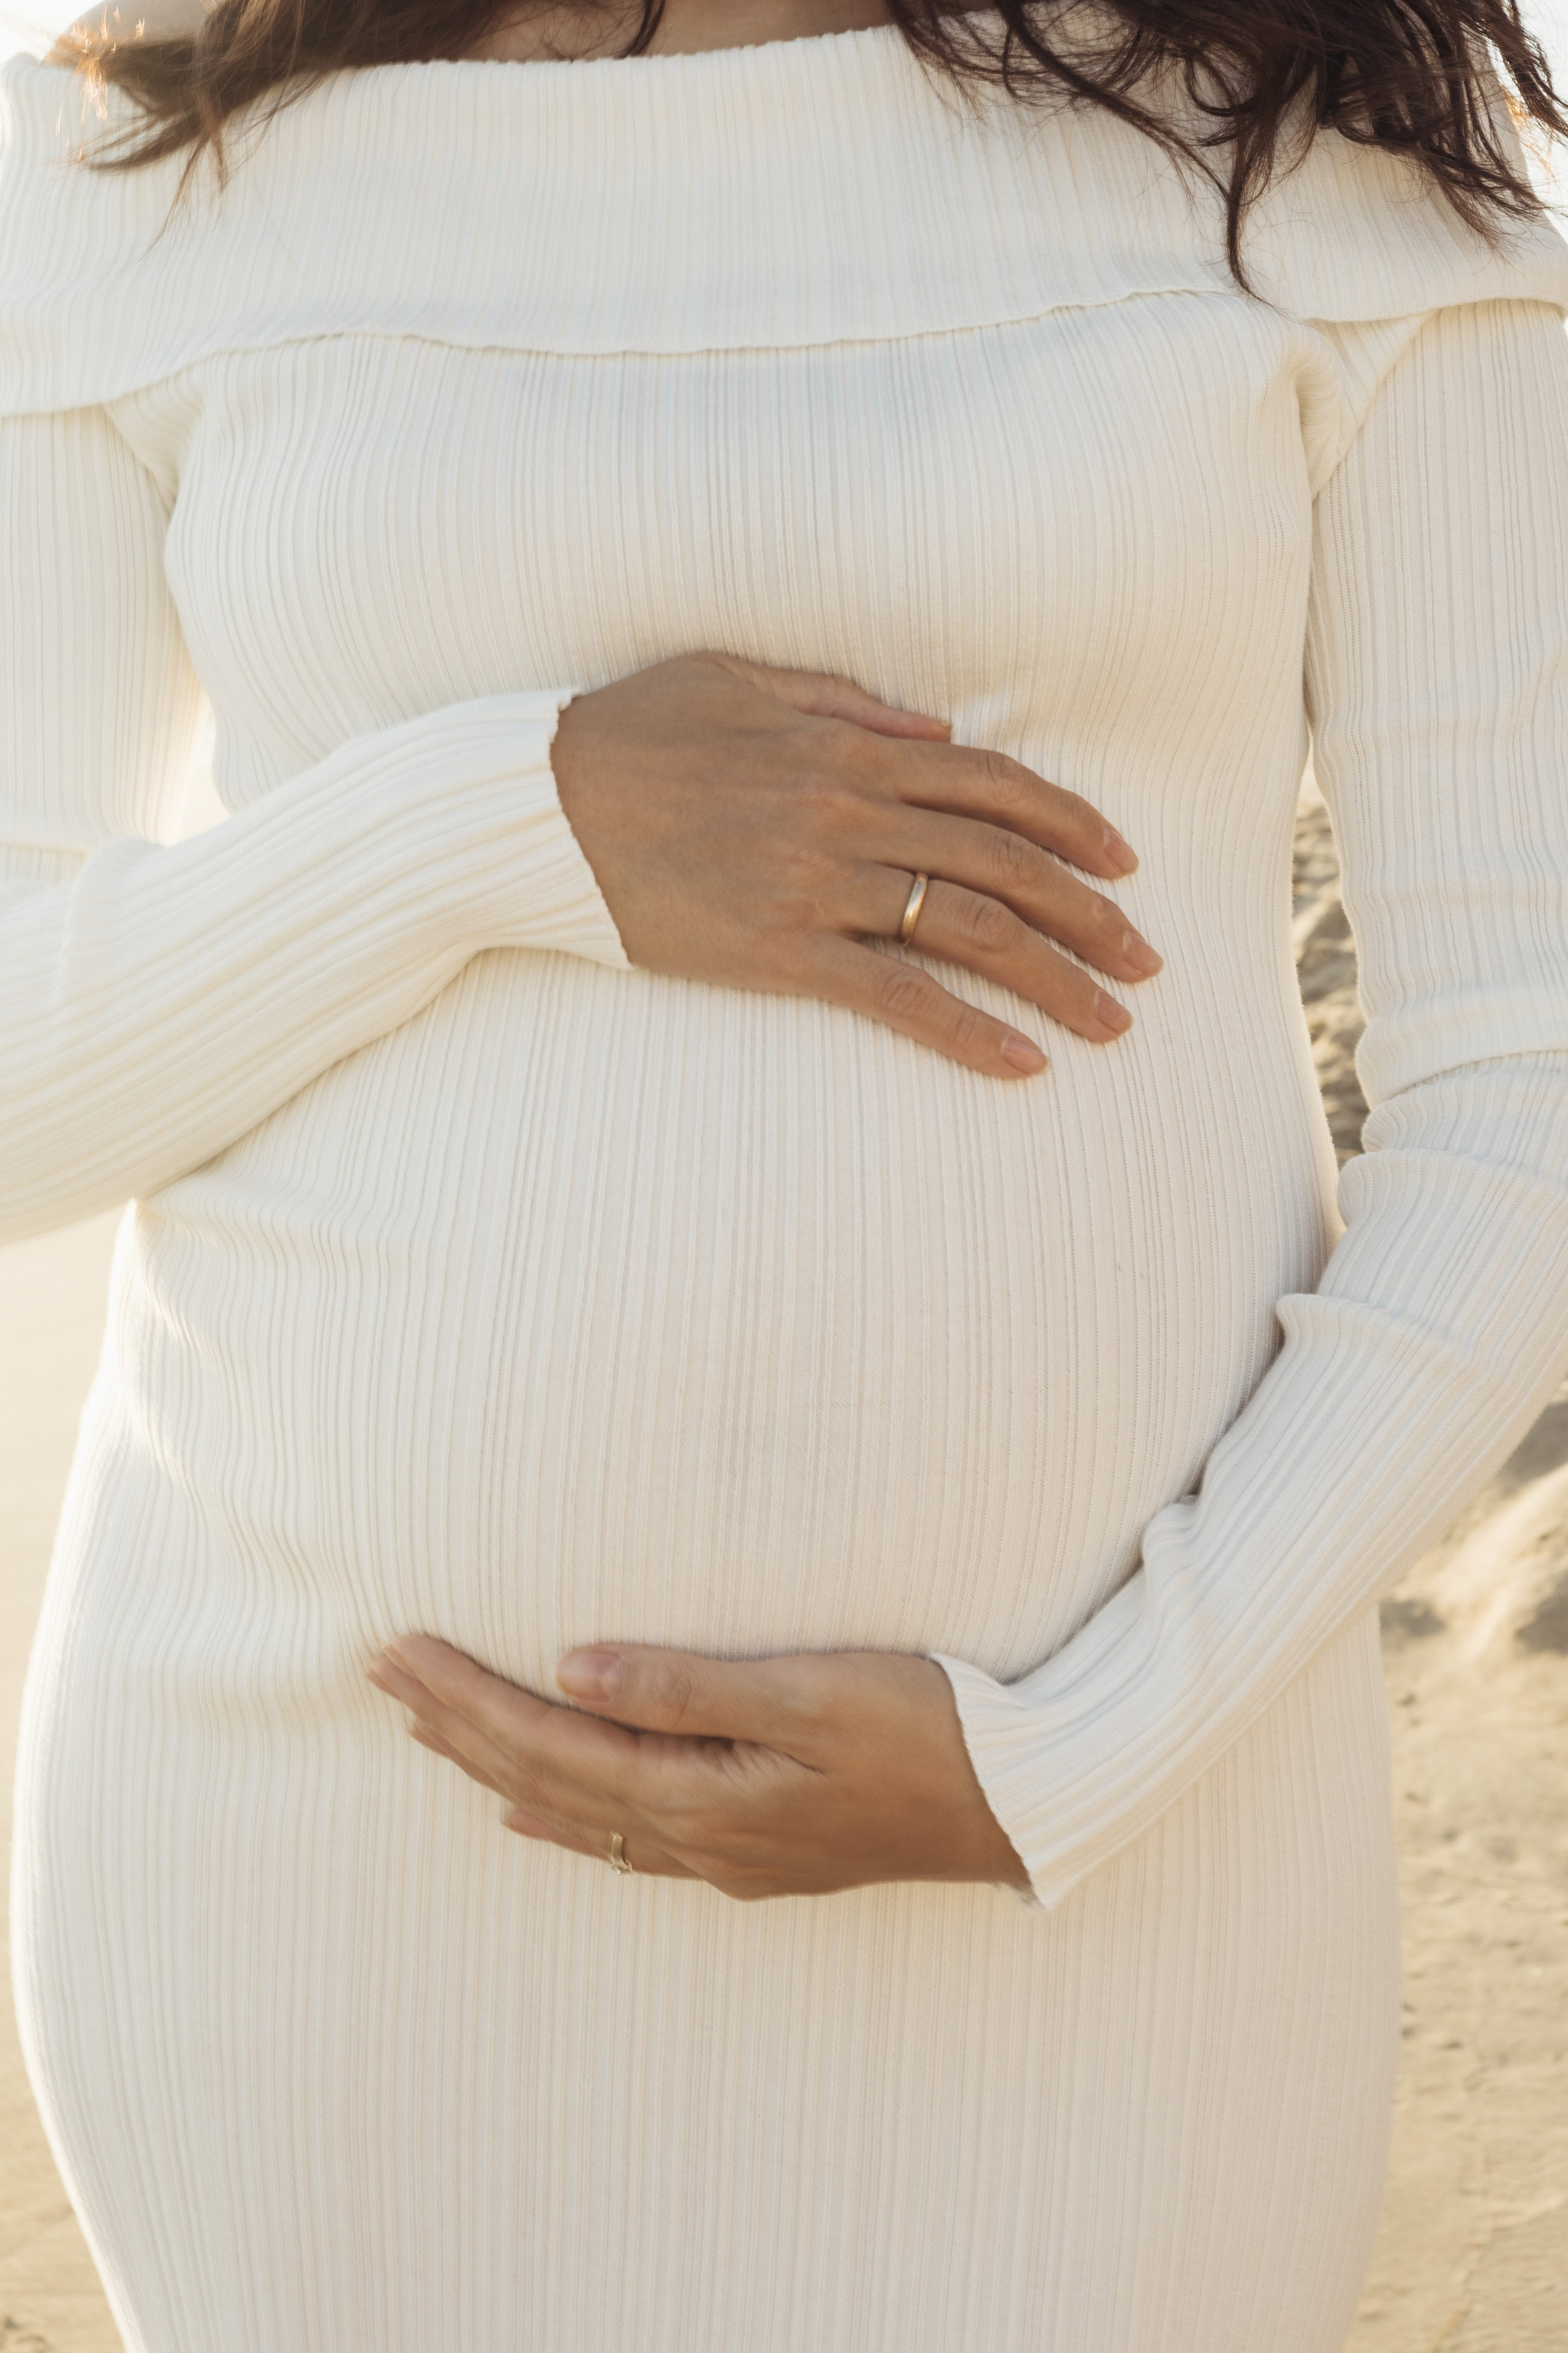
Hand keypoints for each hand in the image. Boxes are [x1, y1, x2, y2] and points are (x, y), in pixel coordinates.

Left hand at [367, 1635, 1030, 1899]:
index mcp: (703, 1799)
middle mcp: (699, 1842)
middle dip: (457, 1728)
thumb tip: (571, 1666)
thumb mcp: (816, 1695)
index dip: (466, 1701)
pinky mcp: (757, 1852)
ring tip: (426, 1731)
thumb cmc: (934, 1732)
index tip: (397, 1652)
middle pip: (545, 1783)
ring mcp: (727, 1857)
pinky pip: (624, 1838)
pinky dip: (562, 1816)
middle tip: (380, 1674)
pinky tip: (532, 1814)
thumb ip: (689, 1686)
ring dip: (495, 1768)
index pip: (550, 1745)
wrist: (1026, 1806)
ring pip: (576, 1813)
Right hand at [550, 652, 1161, 1078]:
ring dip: (1055, 978)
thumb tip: (937, 728)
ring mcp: (816, 883)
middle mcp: (848, 809)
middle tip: (1146, 962)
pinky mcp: (777, 951)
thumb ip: (844, 701)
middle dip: (1090, 915)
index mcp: (845, 744)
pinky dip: (966, 1030)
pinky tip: (1020, 1062)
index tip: (1124, 866)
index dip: (1071, 823)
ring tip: (1112, 1022)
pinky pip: (894, 996)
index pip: (992, 781)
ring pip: (968, 928)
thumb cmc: (627, 732)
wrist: (532, 805)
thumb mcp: (737, 677)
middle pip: (1004, 861)